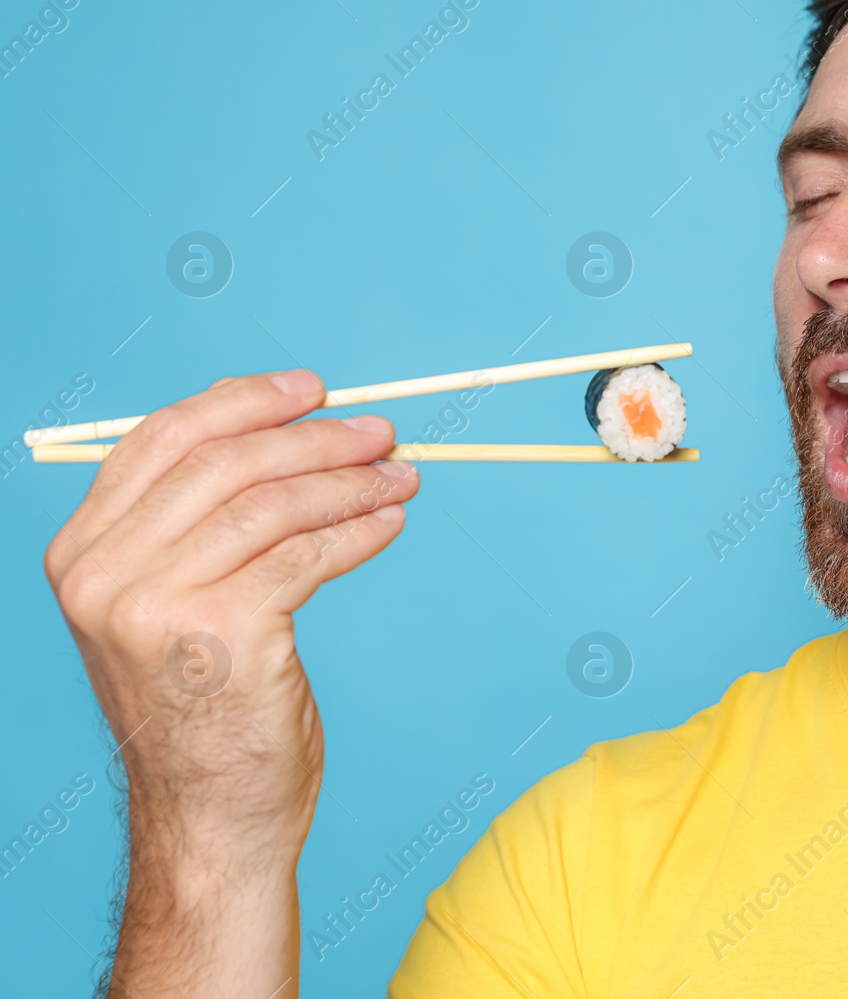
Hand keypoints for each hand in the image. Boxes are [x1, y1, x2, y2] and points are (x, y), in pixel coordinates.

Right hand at [43, 369, 419, 995]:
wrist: (211, 816)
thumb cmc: (206, 707)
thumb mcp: (171, 605)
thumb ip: (193, 528)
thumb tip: (280, 434)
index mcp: (84, 552)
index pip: (164, 441)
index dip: (244, 403)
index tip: (312, 390)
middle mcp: (105, 574)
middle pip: (226, 462)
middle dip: (315, 438)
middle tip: (381, 432)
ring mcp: (156, 605)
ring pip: (274, 505)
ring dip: (351, 482)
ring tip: (404, 477)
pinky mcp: (222, 635)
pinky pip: (308, 555)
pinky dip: (360, 531)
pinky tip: (390, 524)